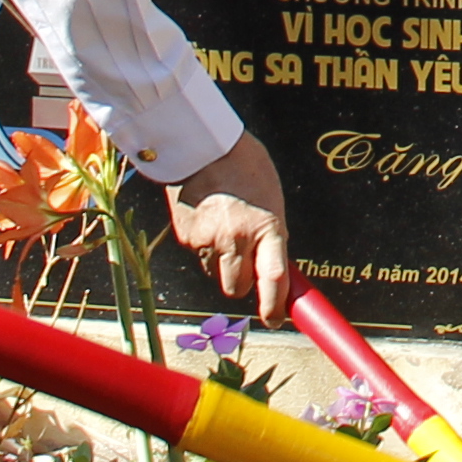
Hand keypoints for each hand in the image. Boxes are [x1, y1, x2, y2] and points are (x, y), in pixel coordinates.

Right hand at [166, 132, 297, 320]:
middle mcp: (236, 238)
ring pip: (217, 273)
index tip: (275, 317)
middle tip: (246, 263)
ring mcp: (208, 240)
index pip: (273, 279)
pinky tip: (208, 219)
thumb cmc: (243, 164)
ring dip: (223, 263)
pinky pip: (199, 255)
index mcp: (266, 226)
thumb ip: (272, 234)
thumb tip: (274, 267)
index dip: (275, 304)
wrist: (201, 144)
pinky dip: (205, 246)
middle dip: (243, 282)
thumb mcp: (271, 198)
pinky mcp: (185, 237)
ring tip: (225, 227)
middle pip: (238, 288)